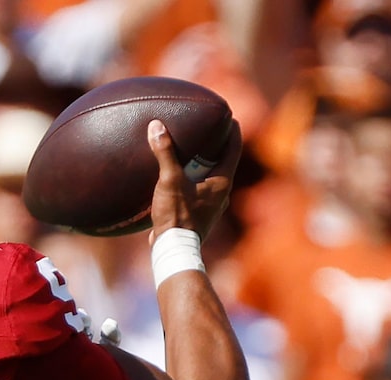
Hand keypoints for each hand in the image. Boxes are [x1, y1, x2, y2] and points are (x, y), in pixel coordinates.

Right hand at [147, 115, 239, 243]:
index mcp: (222, 182)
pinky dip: (197, 181)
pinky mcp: (201, 217)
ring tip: (197, 153)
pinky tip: (184, 179)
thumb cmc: (177, 215)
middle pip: (225, 163)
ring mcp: (212, 207)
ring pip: (214, 179)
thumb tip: (156, 125)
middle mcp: (222, 195)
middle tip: (211, 131)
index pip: (234, 149)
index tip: (231, 118)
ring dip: (207, 166)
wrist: (174, 250)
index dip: (233, 131)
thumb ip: (165, 152)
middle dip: (218, 147)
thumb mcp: (170, 180)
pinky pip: (202, 192)